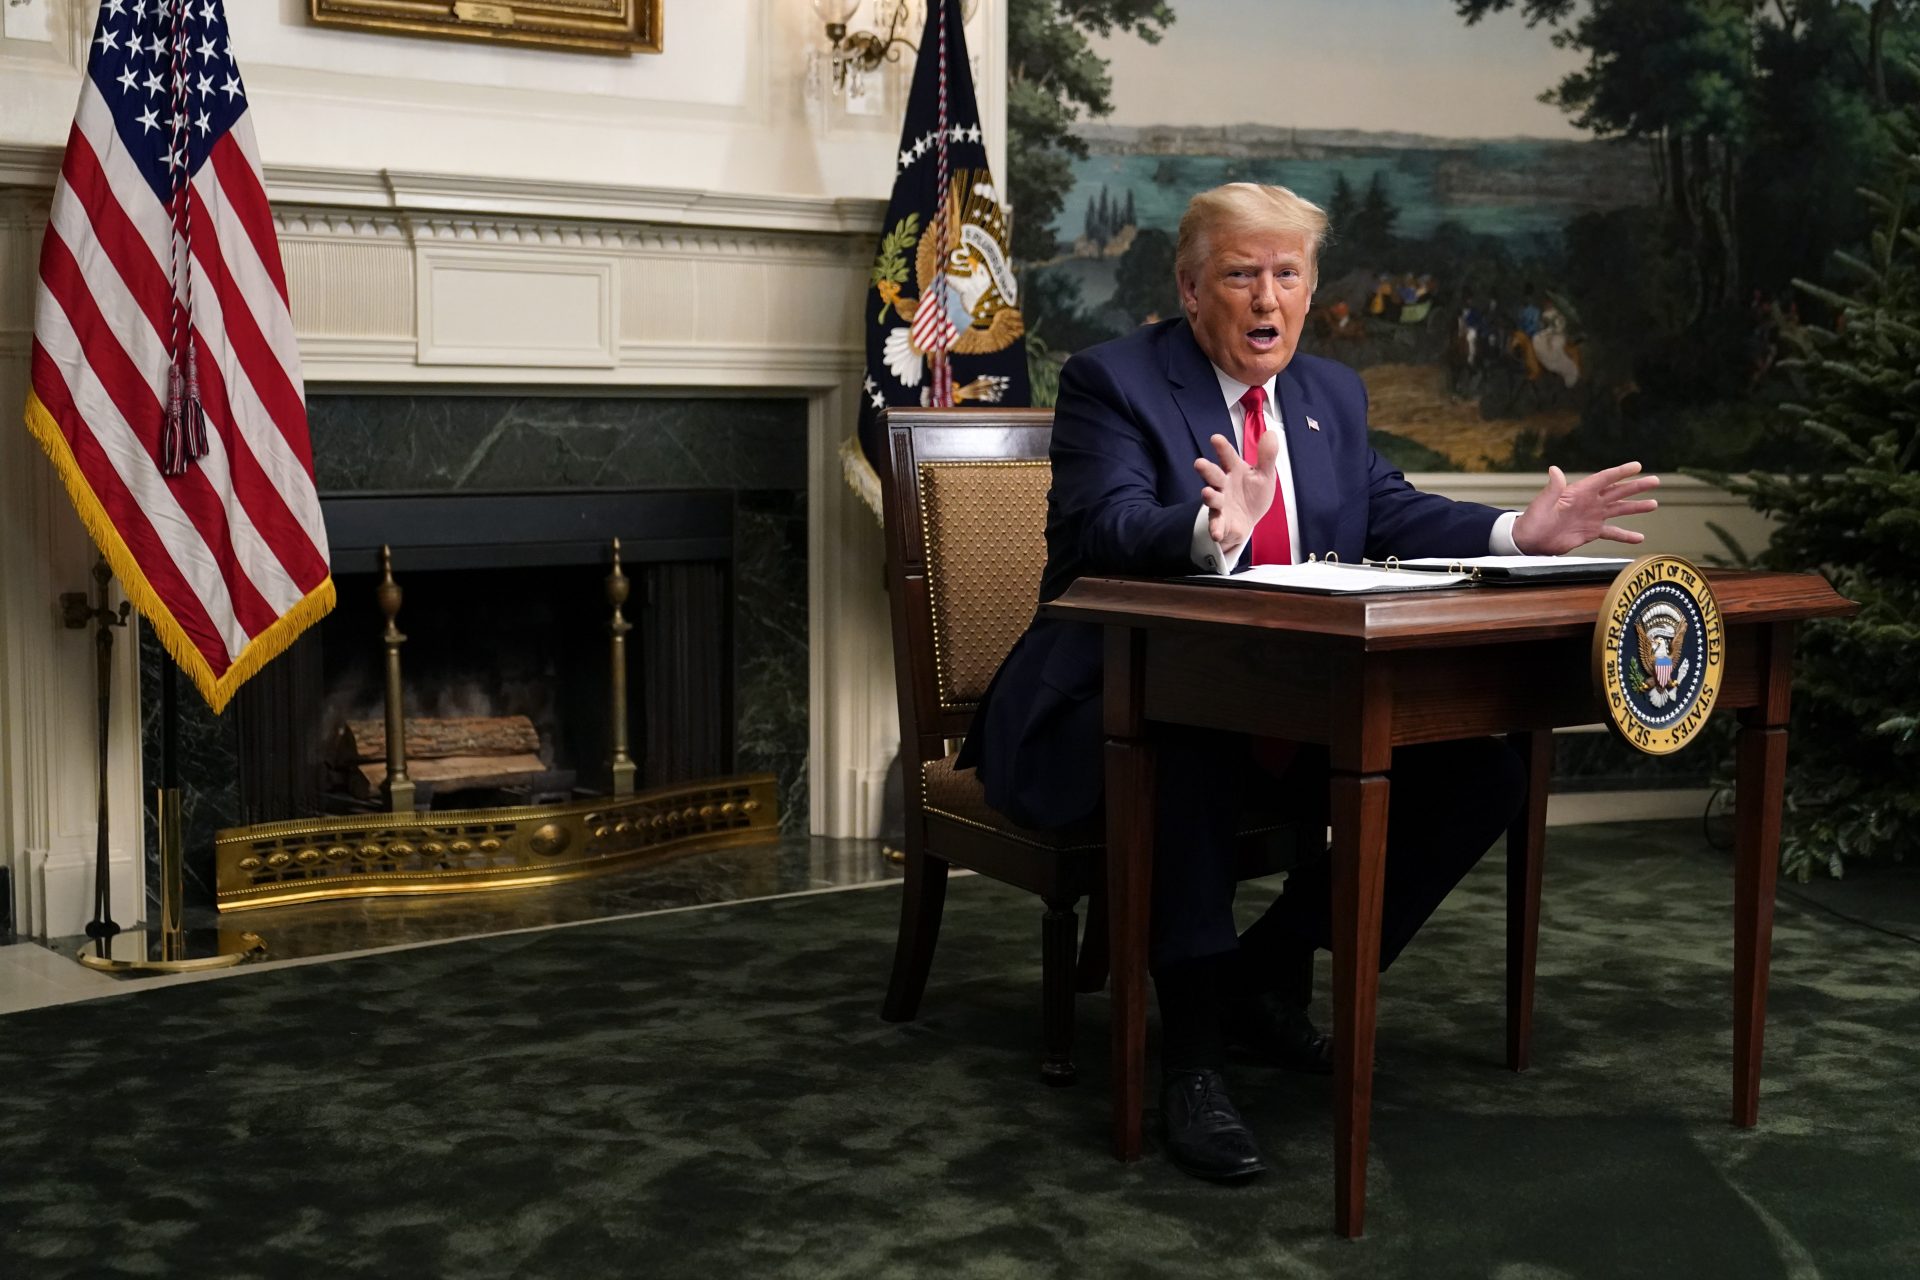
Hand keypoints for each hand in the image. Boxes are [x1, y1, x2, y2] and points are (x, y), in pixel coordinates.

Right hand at [1194, 430, 1279, 549]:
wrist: (1247, 520)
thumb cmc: (1252, 493)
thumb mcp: (1263, 475)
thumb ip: (1266, 456)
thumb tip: (1271, 433)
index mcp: (1233, 470)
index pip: (1227, 456)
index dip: (1222, 448)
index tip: (1215, 438)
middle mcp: (1223, 485)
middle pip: (1213, 475)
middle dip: (1207, 470)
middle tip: (1199, 463)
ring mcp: (1220, 503)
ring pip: (1212, 498)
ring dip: (1209, 496)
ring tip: (1207, 493)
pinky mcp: (1221, 521)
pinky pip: (1216, 524)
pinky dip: (1215, 528)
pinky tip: (1216, 533)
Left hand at [1511, 461, 1660, 554]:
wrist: (1530, 540)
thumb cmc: (1534, 519)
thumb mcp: (1543, 503)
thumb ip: (1553, 488)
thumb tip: (1554, 469)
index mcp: (1579, 492)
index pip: (1604, 479)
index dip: (1621, 472)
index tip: (1637, 466)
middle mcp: (1589, 502)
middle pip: (1617, 491)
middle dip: (1636, 486)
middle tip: (1655, 481)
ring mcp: (1592, 516)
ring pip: (1619, 510)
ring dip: (1636, 507)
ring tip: (1653, 504)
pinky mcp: (1591, 531)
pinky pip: (1612, 533)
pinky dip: (1625, 535)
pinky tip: (1639, 537)